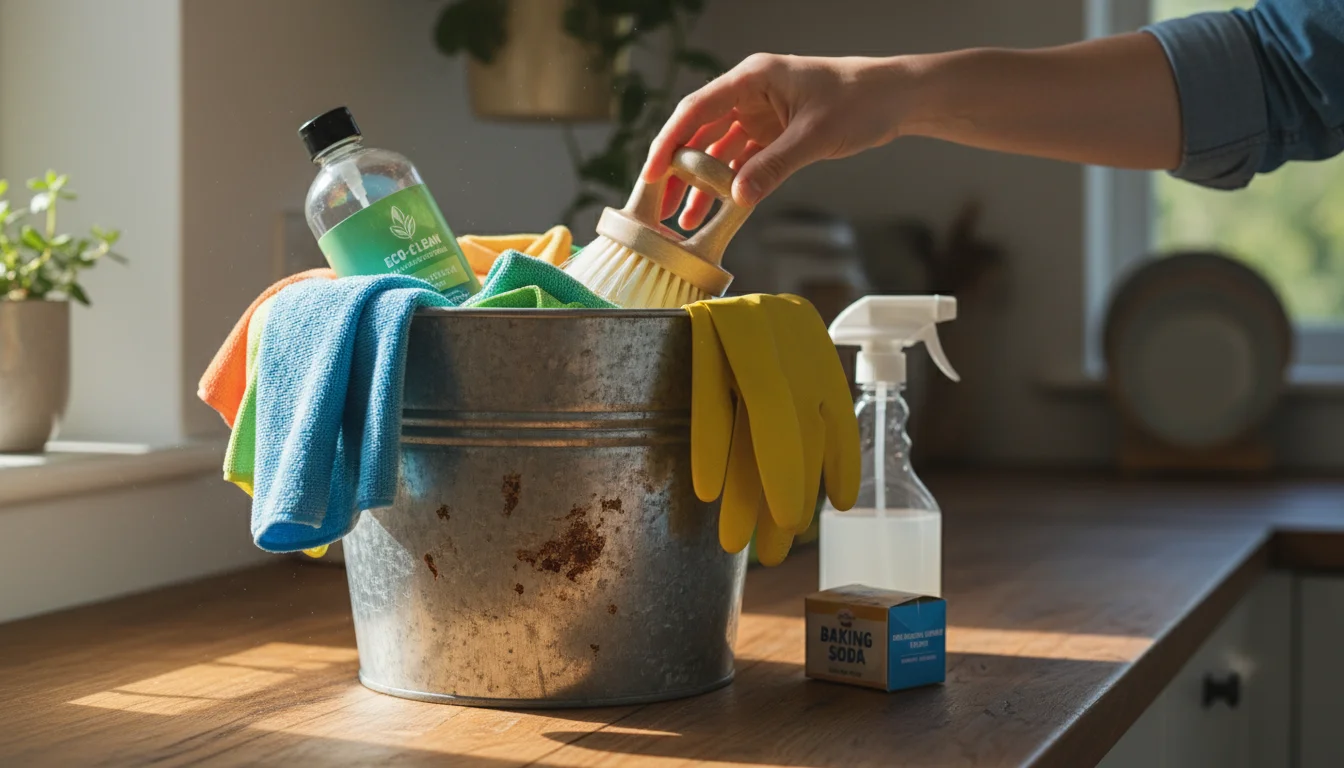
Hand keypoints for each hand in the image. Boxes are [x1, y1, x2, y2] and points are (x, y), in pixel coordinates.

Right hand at [643, 54, 904, 228]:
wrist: (896, 98)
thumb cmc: (861, 100)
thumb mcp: (814, 137)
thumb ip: (773, 167)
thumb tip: (736, 198)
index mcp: (752, 78)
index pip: (696, 110)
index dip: (669, 143)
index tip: (651, 174)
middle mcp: (749, 92)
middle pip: (699, 132)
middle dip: (679, 170)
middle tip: (661, 205)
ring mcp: (760, 112)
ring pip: (718, 150)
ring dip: (702, 183)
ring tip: (686, 219)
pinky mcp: (773, 131)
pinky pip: (741, 160)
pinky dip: (729, 183)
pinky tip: (717, 210)